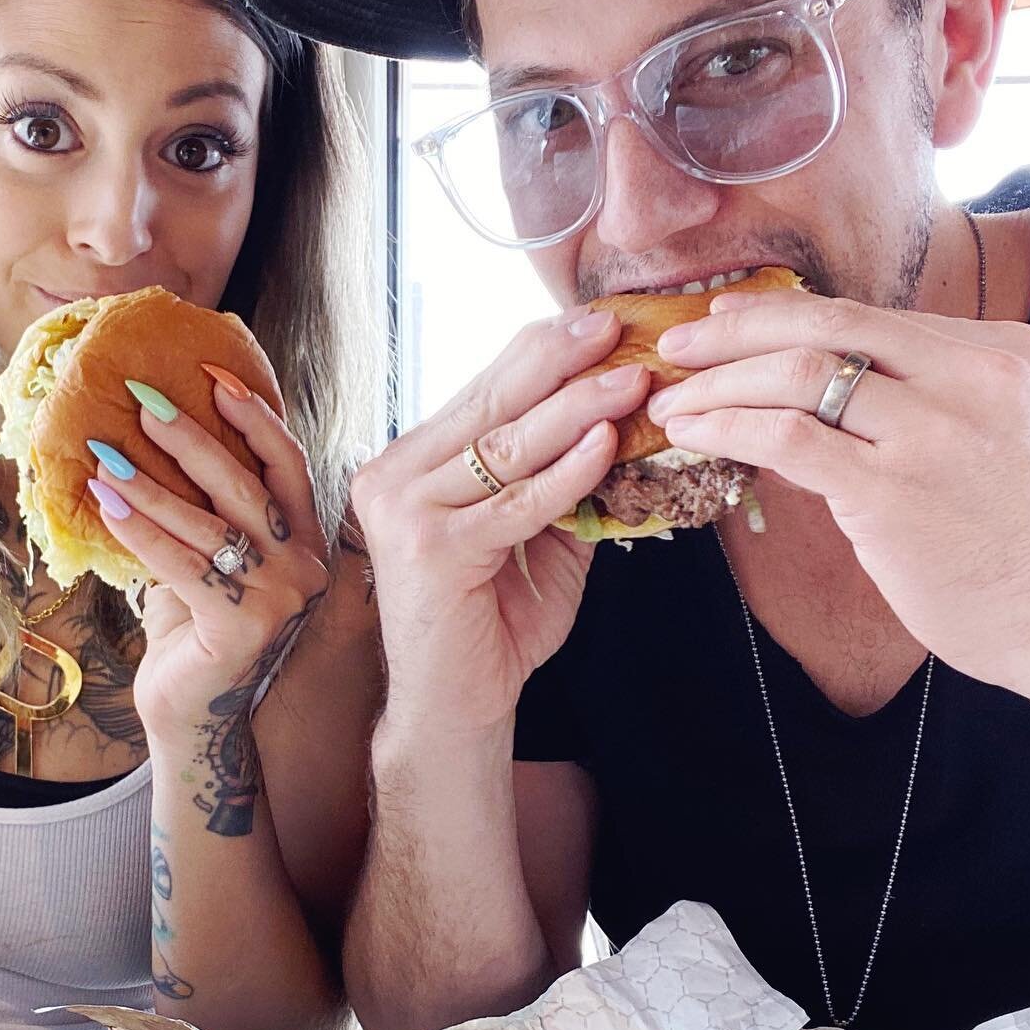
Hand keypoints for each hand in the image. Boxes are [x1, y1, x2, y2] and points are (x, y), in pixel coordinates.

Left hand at [87, 376, 329, 740]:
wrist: (188, 714)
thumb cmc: (191, 630)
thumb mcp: (207, 557)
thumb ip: (205, 509)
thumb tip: (154, 436)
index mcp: (304, 542)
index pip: (288, 465)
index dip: (254, 417)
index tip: (210, 376)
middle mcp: (304, 568)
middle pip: (248, 485)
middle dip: (193, 438)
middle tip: (145, 402)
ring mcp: (280, 600)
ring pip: (210, 524)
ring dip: (151, 484)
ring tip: (105, 454)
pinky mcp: (243, 627)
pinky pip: (184, 565)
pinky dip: (141, 530)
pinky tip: (105, 504)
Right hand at [352, 308, 650, 734]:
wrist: (454, 707)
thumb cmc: (492, 626)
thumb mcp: (537, 539)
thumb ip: (564, 484)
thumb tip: (627, 424)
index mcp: (414, 463)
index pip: (483, 388)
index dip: (543, 352)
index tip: (600, 322)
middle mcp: (396, 475)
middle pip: (491, 399)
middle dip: (561, 359)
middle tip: (619, 326)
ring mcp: (404, 509)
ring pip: (506, 444)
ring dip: (577, 407)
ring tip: (633, 379)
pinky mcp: (430, 548)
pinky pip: (515, 501)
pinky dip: (567, 472)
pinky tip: (606, 444)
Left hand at [650, 288, 1029, 707]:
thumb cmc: (1013, 535)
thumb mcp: (994, 432)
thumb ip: (923, 394)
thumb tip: (812, 372)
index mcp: (1002, 352)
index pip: (870, 315)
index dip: (783, 313)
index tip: (726, 318)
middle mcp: (975, 379)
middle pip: (830, 323)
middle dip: (738, 330)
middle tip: (678, 346)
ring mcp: (937, 434)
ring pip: (802, 374)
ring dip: (721, 383)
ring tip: (674, 402)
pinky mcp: (895, 493)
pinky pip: (789, 438)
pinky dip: (728, 426)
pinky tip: (693, 434)